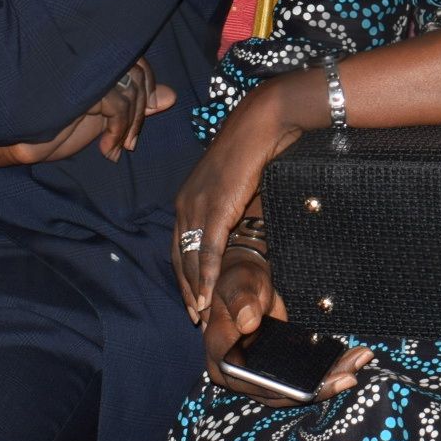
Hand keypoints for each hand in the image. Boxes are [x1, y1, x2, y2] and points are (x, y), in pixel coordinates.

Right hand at [0, 54, 176, 168]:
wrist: (21, 141)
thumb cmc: (56, 126)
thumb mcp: (103, 117)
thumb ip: (136, 105)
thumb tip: (171, 96)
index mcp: (97, 61)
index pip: (139, 62)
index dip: (148, 91)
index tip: (138, 124)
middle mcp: (92, 59)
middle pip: (140, 71)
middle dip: (142, 111)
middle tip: (130, 141)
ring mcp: (86, 68)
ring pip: (132, 90)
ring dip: (130, 126)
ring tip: (117, 147)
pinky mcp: (81, 84)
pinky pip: (118, 104)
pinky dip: (119, 130)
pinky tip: (106, 148)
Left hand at [171, 72, 318, 316]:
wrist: (262, 124)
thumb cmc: (254, 150)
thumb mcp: (235, 184)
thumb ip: (230, 206)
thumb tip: (241, 226)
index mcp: (187, 198)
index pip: (179, 245)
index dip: (184, 274)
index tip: (191, 297)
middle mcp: (185, 203)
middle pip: (180, 257)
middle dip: (186, 289)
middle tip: (194, 316)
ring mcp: (198, 206)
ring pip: (191, 258)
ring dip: (195, 289)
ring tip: (202, 315)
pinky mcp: (215, 209)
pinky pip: (208, 250)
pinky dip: (207, 276)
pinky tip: (209, 296)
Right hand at [200, 245, 368, 401]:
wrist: (245, 282)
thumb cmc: (238, 279)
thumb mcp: (239, 283)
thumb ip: (241, 299)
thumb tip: (248, 322)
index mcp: (220, 355)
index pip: (252, 381)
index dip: (282, 388)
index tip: (313, 384)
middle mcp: (235, 374)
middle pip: (277, 393)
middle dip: (316, 388)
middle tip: (350, 376)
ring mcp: (255, 376)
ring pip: (292, 391)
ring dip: (327, 383)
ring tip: (357, 367)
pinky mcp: (274, 371)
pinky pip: (299, 381)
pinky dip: (324, 375)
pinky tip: (349, 364)